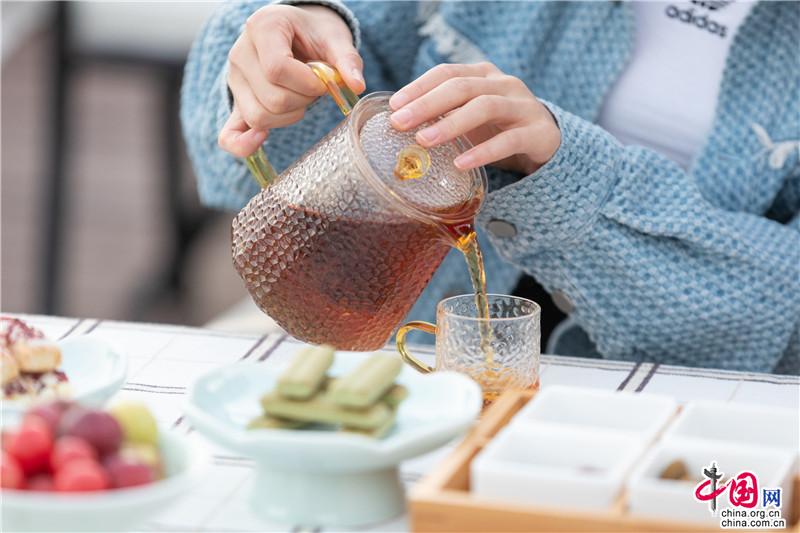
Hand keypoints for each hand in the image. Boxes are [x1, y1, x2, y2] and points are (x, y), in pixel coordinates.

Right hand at [219, 5, 364, 156]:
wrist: (294, 31)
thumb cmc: (313, 33)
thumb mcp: (333, 37)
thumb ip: (346, 60)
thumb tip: (357, 86)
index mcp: (262, 27)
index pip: (277, 68)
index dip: (306, 84)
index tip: (322, 82)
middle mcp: (240, 53)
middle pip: (271, 98)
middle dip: (302, 101)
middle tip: (314, 89)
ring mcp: (234, 80)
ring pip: (258, 117)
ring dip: (289, 117)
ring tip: (300, 99)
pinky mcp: (236, 102)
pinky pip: (229, 134)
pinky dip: (243, 144)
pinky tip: (262, 141)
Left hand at [388, 63, 559, 174]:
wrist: (547, 141)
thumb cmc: (498, 127)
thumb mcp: (469, 116)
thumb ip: (442, 114)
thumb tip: (398, 123)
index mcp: (483, 74)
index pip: (447, 72)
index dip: (419, 87)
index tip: (393, 106)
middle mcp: (503, 84)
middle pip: (462, 86)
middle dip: (427, 104)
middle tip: (400, 123)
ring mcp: (522, 106)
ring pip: (484, 107)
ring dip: (451, 124)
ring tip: (424, 141)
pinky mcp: (537, 133)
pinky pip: (508, 141)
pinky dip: (482, 152)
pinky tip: (461, 164)